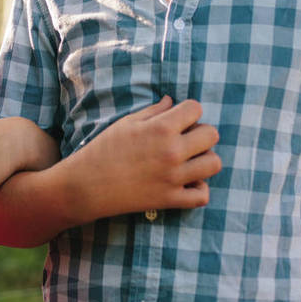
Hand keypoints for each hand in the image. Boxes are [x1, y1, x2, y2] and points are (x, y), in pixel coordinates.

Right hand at [70, 96, 221, 220]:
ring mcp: (173, 178)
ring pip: (214, 164)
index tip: (178, 119)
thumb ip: (154, 111)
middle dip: (200, 133)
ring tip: (188, 161)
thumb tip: (172, 101)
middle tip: (184, 140)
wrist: (86, 185)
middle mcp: (172, 151)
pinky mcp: (170, 200)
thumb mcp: (127, 123)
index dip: (188, 111)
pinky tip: (186, 182)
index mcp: (161, 128)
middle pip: (211, 135)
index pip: (196, 109)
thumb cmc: (103, 149)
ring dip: (204, 159)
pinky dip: (198, 189)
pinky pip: (202, 196)